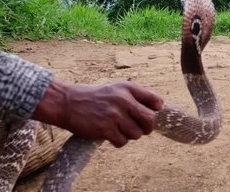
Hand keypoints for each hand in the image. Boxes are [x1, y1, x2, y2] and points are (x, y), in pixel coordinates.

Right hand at [32, 78, 163, 146]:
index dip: (157, 110)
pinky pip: (122, 142)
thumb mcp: (117, 88)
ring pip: (137, 134)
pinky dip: (118, 141)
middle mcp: (123, 100)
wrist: (68, 103)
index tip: (152, 113)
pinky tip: (110, 134)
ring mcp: (114, 115)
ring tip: (120, 129)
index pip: (156, 100)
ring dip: (130, 135)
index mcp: (128, 88)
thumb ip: (136, 95)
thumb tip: (160, 106)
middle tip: (140, 128)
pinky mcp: (105, 129)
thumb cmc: (96, 97)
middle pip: (150, 120)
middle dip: (147, 127)